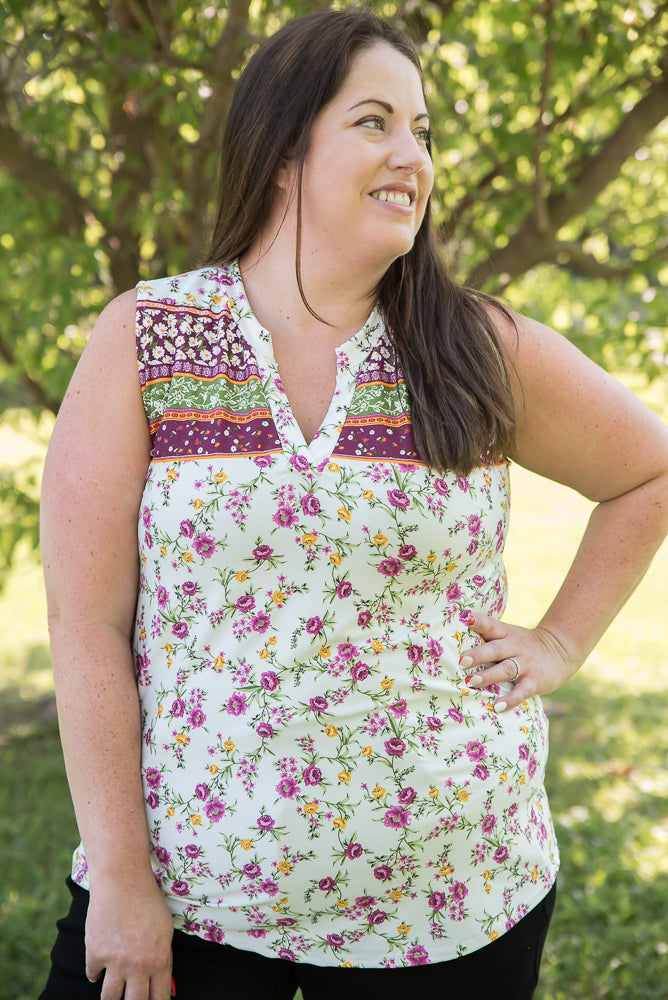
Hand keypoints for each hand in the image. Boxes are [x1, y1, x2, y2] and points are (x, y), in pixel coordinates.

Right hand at [85, 871, 173, 999]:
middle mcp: (138, 966)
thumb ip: (163, 958)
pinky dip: (96, 972)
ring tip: (115, 990)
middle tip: (130, 997)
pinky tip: (100, 964)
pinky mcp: (95, 954)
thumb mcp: (165, 930)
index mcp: (159, 960)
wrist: (122, 880)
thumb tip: (164, 985)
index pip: (159, 999)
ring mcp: (115, 962)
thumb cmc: (147, 901)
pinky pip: (93, 976)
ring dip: (112, 995)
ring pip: (109, 999)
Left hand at [459, 612, 576, 712]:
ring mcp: (526, 664)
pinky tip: (498, 706)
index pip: (490, 625)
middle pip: (495, 649)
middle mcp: (515, 647)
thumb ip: (488, 637)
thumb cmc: (523, 644)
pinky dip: (510, 700)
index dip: (478, 621)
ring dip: (488, 676)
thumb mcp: (509, 635)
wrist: (560, 650)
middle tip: (462, 661)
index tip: (465, 618)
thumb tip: (456, 640)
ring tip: (472, 682)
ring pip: (506, 669)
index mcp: (506, 633)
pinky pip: (522, 691)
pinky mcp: (535, 681)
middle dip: (478, 655)